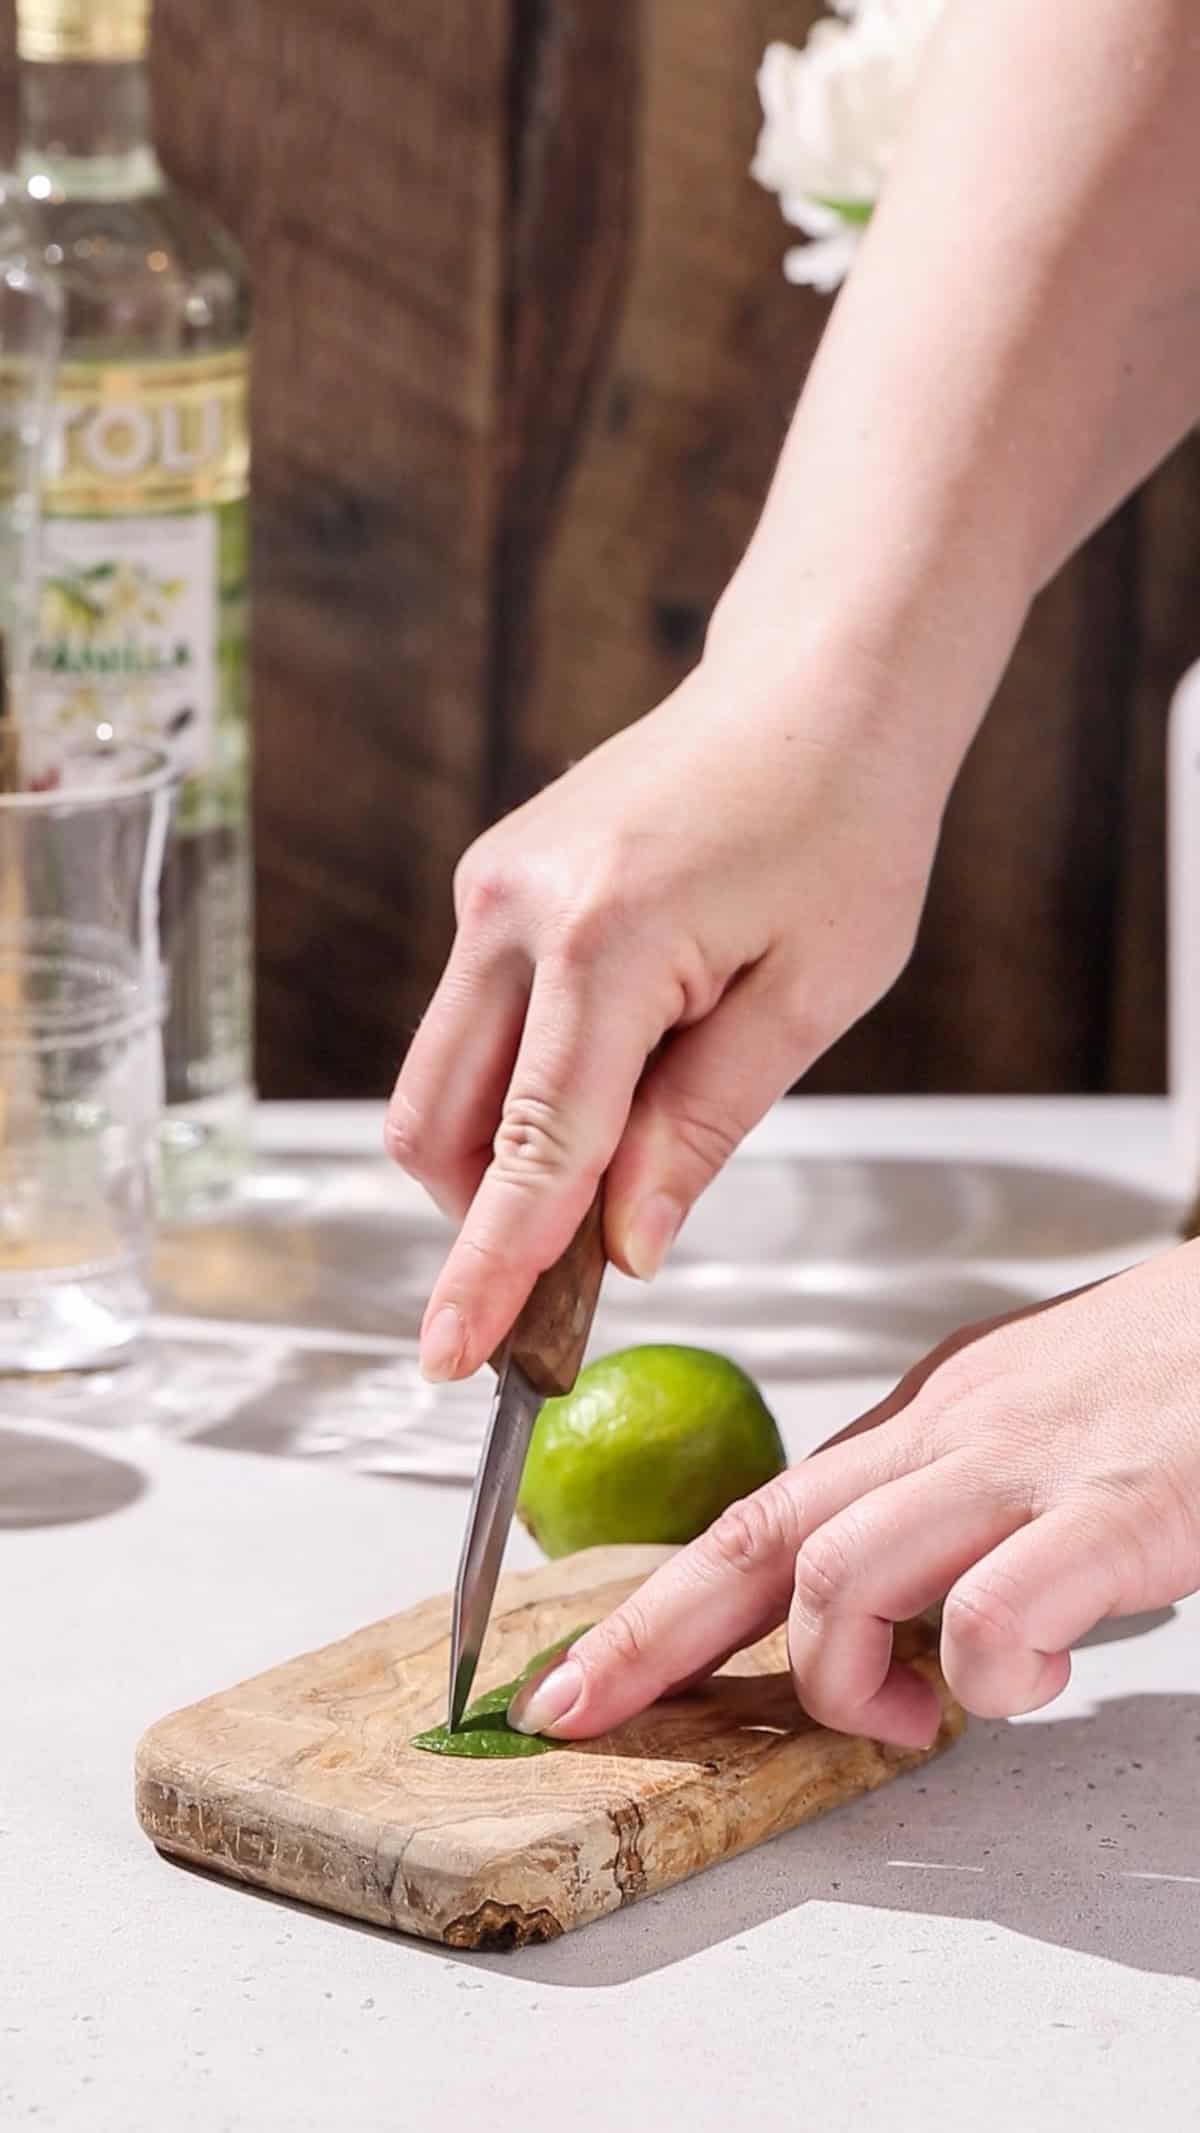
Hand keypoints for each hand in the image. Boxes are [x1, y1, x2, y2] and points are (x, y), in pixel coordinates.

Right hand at [387, 634, 946, 1380]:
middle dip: (486, 1219)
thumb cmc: (845, 825)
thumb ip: (703, 1124)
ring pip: (442, 1081)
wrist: (816, 686)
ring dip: (502, 1155)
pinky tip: (615, 1072)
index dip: (491, 1268)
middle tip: (573, 1277)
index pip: (530, 1150)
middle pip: (441, 1125)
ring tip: (624, 1154)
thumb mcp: (809, 993)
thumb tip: (628, 1244)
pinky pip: (473, 1024)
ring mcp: (490, 890)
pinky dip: (518, 1086)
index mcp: (604, 941)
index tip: (450, 1357)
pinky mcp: (492, 883)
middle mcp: (515, 911)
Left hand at [507, 1246, 1199, 1744]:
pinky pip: (992, 1616)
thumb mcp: (1034, 1421)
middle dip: (654, 1633)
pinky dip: (986, 1681)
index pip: (762, 1509)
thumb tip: (890, 1608)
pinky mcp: (1111, 1510)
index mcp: (929, 1416)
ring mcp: (1026, 1467)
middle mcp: (951, 1432)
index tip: (587, 1669)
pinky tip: (1027, 1686)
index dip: (659, 1598)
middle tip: (584, 1708)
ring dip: (844, 1678)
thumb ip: (951, 1497)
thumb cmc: (1177, 1372)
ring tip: (906, 1720)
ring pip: (845, 1573)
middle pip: (762, 1535)